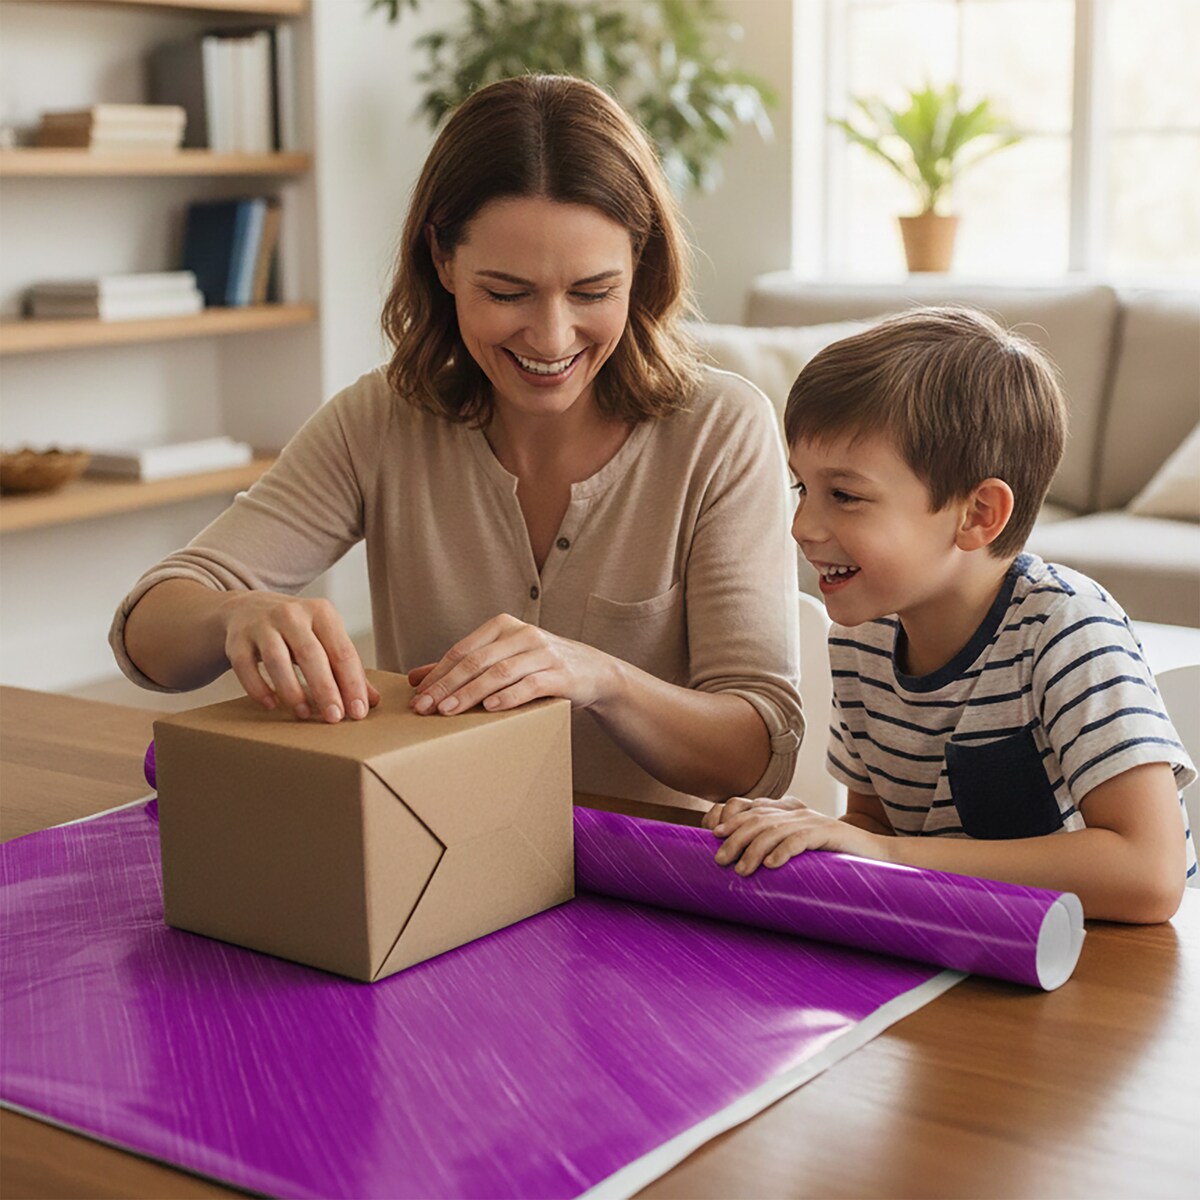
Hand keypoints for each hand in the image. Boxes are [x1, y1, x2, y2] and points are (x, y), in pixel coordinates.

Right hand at [220, 592, 379, 721]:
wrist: (246, 609)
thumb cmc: (296, 630)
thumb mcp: (324, 638)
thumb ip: (347, 668)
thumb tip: (372, 701)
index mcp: (322, 613)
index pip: (342, 651)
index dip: (352, 683)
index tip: (358, 711)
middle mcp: (292, 614)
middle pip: (311, 654)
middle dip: (325, 689)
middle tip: (334, 718)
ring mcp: (261, 625)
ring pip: (277, 659)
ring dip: (291, 690)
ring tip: (303, 714)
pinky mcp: (237, 639)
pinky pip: (245, 666)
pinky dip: (258, 687)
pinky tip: (271, 704)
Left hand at [408, 613, 614, 715]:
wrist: (594, 673)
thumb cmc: (538, 667)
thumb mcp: (501, 660)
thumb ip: (461, 667)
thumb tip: (415, 678)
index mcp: (503, 626)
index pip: (462, 650)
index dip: (437, 674)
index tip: (417, 697)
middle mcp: (522, 634)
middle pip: (476, 661)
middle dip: (446, 686)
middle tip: (424, 708)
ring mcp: (543, 653)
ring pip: (499, 673)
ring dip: (470, 694)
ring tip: (448, 711)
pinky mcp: (561, 674)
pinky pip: (530, 685)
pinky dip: (508, 697)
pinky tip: (489, 709)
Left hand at [709, 795, 888, 875]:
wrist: (877, 857)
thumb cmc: (832, 857)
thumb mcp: (799, 847)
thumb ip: (776, 846)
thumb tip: (741, 864)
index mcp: (788, 810)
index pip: (753, 808)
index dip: (731, 818)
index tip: (713, 834)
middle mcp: (798, 811)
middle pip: (758, 819)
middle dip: (735, 837)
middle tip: (720, 860)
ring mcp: (814, 820)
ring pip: (775, 830)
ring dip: (754, 850)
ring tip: (741, 870)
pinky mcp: (829, 833)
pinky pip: (801, 839)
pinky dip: (783, 851)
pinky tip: (771, 866)